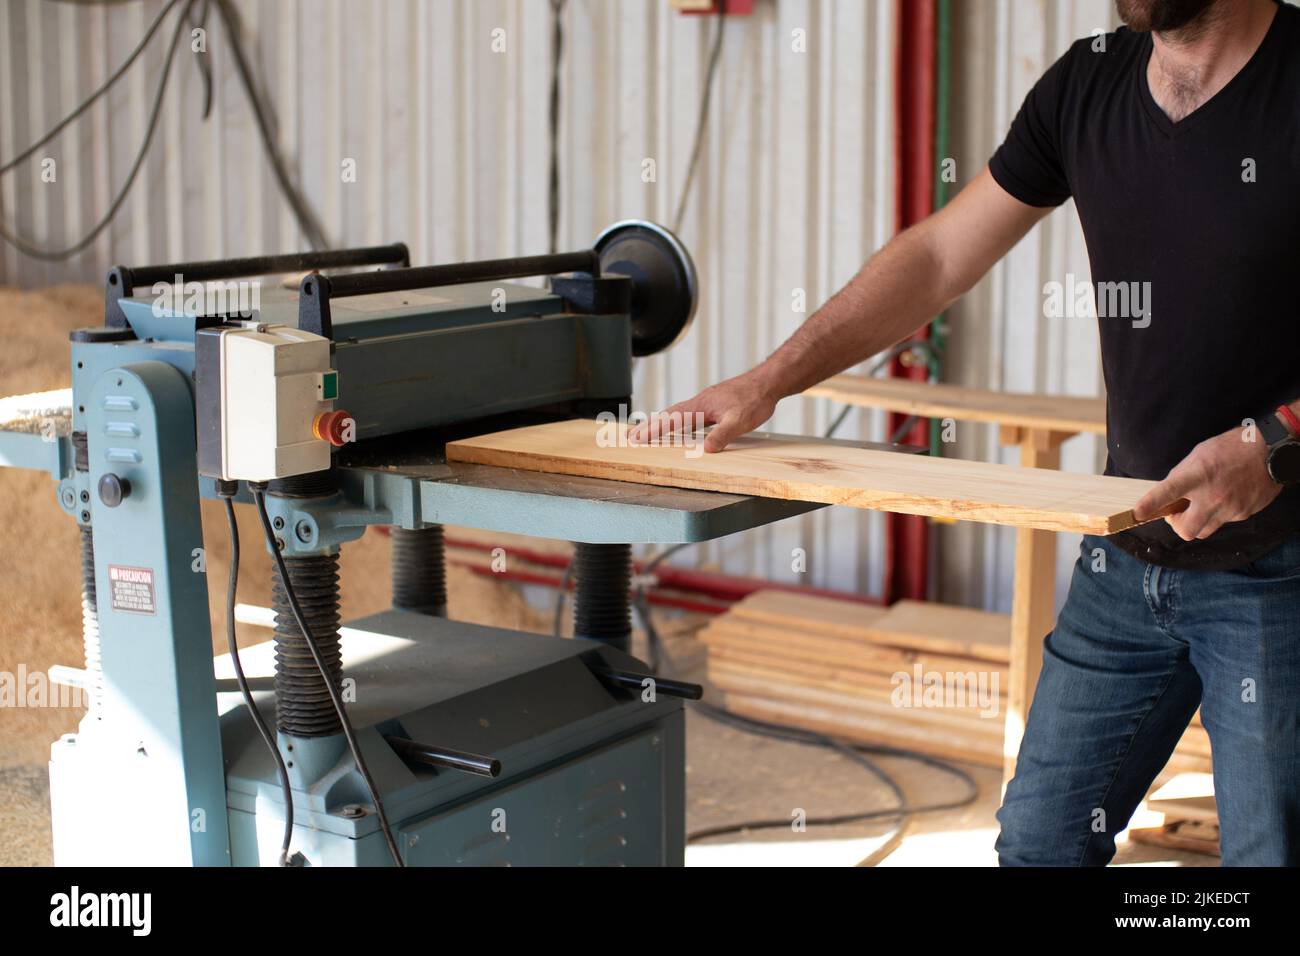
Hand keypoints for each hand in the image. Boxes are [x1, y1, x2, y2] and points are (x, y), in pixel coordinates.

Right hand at [627, 372, 778, 452]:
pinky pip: (686, 412)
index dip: (653, 430)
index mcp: (701, 406)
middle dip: (648, 426)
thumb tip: (705, 449)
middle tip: (630, 436)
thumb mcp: (740, 421)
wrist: (767, 382)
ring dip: (659, 422)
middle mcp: (699, 402)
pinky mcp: (711, 403)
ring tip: (645, 432)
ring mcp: (704, 402)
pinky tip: (676, 426)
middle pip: (668, 414)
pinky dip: (674, 420)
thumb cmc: (755, 400)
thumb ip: (723, 434)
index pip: (672, 420)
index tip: (637, 438)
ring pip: (676, 413)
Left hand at [1132, 426, 1281, 540]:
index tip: (1137, 513)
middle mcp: (1212, 495)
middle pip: (1185, 530)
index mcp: (1198, 475)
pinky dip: (1218, 514)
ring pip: (1203, 531)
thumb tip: (1167, 494)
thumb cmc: (1232, 447)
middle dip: (1177, 525)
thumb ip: (1182, 475)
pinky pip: (1223, 522)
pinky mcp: (1244, 514)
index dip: (1150, 505)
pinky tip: (1224, 498)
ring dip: (1196, 523)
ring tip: (1200, 506)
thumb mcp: (1199, 454)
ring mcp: (1229, 508)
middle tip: (1177, 513)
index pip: (1167, 493)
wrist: (1272, 450)